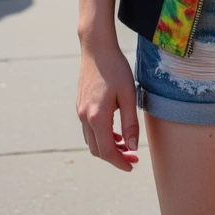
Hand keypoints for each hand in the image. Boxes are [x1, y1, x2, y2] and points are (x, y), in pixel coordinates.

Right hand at [76, 37, 139, 172]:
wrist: (96, 48)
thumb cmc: (116, 68)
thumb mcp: (129, 95)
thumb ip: (130, 123)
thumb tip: (133, 146)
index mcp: (97, 117)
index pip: (107, 151)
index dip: (120, 162)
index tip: (132, 166)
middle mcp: (84, 117)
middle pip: (97, 150)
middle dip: (115, 157)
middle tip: (133, 156)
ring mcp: (80, 111)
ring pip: (92, 141)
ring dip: (108, 147)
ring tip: (127, 145)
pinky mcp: (80, 105)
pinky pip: (89, 130)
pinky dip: (102, 136)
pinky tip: (116, 132)